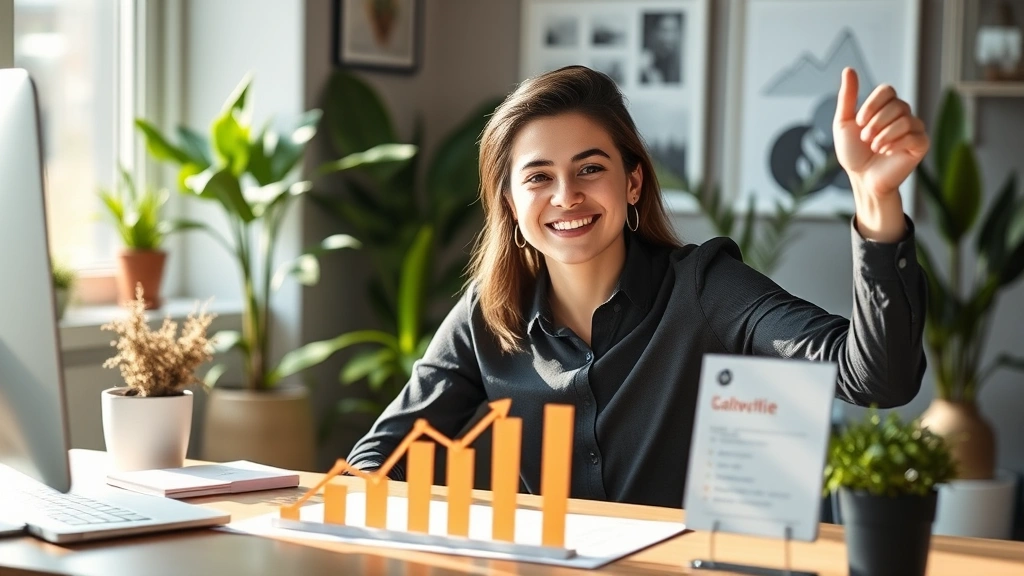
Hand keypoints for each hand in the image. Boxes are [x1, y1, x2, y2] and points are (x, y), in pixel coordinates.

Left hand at [832, 67, 929, 198]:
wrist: (862, 178)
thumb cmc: (853, 152)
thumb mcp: (844, 123)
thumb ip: (848, 97)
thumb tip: (848, 69)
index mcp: (886, 107)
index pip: (887, 90)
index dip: (872, 105)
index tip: (859, 122)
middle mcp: (903, 114)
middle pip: (897, 104)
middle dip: (876, 123)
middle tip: (866, 139)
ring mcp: (914, 128)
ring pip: (905, 119)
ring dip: (884, 135)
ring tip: (874, 148)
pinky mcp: (921, 144)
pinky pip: (914, 135)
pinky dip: (896, 144)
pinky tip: (886, 152)